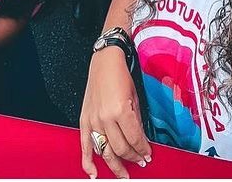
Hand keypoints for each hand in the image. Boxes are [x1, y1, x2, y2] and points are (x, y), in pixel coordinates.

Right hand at [80, 48, 151, 178]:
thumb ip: (137, 120)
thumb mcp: (135, 97)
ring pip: (105, 152)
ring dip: (116, 165)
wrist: (104, 61)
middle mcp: (105, 118)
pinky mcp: (84, 120)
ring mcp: (93, 120)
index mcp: (121, 110)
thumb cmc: (120, 74)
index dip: (143, 150)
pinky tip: (94, 173)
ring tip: (124, 173)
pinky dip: (88, 163)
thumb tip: (140, 139)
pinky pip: (84, 146)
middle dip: (133, 158)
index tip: (147, 155)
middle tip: (140, 161)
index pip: (134, 139)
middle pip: (121, 148)